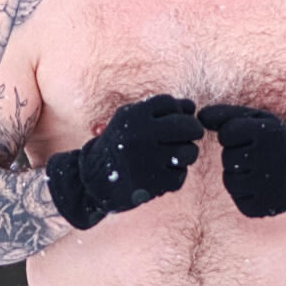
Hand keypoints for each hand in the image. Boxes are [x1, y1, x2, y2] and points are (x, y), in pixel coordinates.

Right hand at [44, 94, 204, 230]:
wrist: (91, 180)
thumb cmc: (117, 145)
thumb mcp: (128, 120)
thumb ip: (158, 111)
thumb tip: (192, 107)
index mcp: (134, 116)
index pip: (170, 103)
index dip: (177, 109)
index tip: (172, 119)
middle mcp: (142, 135)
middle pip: (187, 125)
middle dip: (193, 129)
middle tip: (190, 135)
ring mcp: (150, 159)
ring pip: (189, 152)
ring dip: (187, 154)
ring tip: (175, 156)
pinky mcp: (155, 183)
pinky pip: (181, 175)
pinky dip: (175, 175)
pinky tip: (162, 173)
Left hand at [197, 103, 285, 219]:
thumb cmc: (274, 141)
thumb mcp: (255, 120)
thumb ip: (226, 115)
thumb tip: (200, 117)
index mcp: (270, 133)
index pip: (226, 133)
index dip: (236, 135)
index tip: (255, 138)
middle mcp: (273, 159)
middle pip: (227, 158)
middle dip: (238, 155)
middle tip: (261, 156)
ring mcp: (271, 186)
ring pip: (230, 180)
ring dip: (240, 176)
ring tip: (262, 171)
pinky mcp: (267, 208)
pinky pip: (239, 200)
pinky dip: (246, 194)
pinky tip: (263, 187)